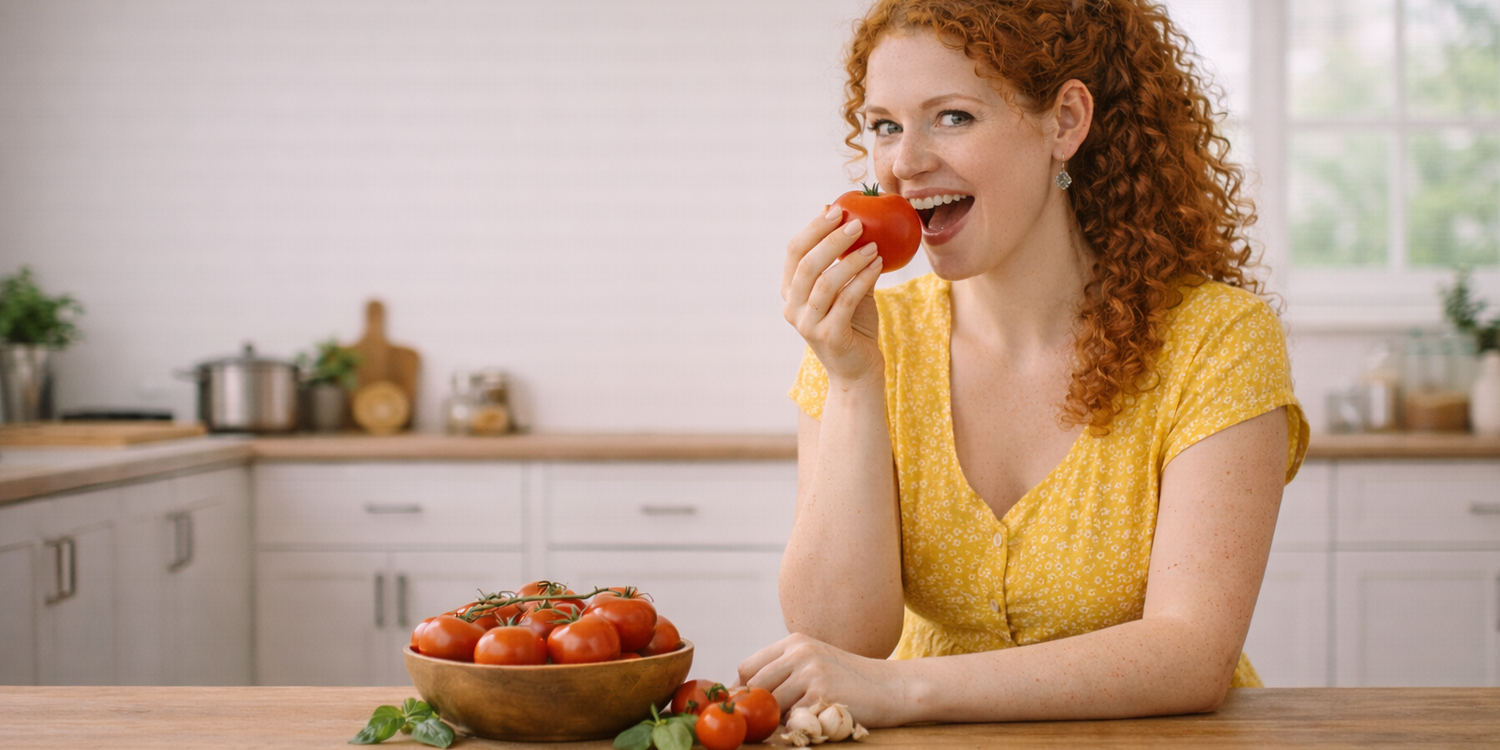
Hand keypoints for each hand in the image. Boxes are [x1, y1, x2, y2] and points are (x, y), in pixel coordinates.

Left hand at [736, 633, 903, 727]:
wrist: (891, 687)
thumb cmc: (851, 679)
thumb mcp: (816, 660)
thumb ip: (784, 670)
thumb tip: (746, 692)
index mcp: (794, 642)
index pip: (748, 667)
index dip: (742, 691)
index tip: (745, 708)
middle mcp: (800, 653)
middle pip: (755, 686)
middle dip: (755, 708)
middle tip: (762, 722)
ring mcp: (811, 673)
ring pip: (772, 705)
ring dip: (778, 718)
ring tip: (797, 718)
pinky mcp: (822, 694)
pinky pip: (792, 718)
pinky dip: (797, 725)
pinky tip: (814, 720)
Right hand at [781, 207, 883, 384]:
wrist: (858, 370)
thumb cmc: (854, 325)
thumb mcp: (849, 289)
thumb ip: (847, 261)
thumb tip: (850, 219)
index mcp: (791, 292)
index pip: (794, 252)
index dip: (813, 228)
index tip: (837, 210)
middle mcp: (792, 308)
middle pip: (807, 264)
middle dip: (832, 239)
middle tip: (858, 223)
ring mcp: (807, 324)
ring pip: (825, 282)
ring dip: (852, 260)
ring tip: (874, 246)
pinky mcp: (828, 336)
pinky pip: (846, 300)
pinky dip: (863, 279)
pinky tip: (878, 265)